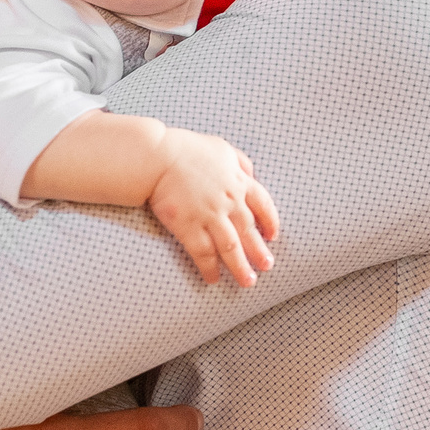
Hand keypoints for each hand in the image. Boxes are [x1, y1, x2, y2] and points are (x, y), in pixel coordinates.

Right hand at [146, 128, 279, 286]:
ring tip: (248, 281)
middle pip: (249, 231)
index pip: (263, 205)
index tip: (272, 235)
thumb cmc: (186, 149)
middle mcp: (229, 201)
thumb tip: (251, 173)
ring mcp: (209, 216)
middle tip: (267, 266)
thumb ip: (240, 161)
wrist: (157, 157)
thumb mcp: (221, 148)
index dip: (270, 222)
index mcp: (238, 181)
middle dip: (259, 251)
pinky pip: (203, 253)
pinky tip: (213, 278)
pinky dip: (209, 268)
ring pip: (231, 247)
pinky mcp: (188, 227)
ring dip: (240, 266)